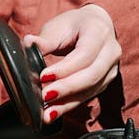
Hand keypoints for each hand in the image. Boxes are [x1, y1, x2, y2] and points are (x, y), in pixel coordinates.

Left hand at [24, 5, 120, 123]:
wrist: (95, 26)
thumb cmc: (75, 25)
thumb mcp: (59, 26)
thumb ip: (45, 39)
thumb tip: (28, 44)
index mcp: (99, 31)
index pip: (84, 54)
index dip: (65, 68)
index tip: (43, 77)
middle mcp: (111, 51)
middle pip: (91, 75)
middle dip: (66, 88)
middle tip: (44, 96)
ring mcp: (111, 69)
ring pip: (91, 90)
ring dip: (67, 103)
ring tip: (47, 113)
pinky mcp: (105, 83)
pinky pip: (88, 97)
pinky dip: (69, 105)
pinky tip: (53, 112)